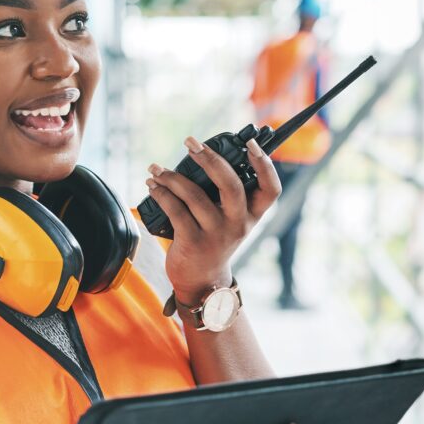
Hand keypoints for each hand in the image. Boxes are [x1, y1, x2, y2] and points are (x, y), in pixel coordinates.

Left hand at [145, 137, 281, 302]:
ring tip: (156, 169)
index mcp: (251, 215)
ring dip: (172, 177)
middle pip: (231, 185)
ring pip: (195, 195)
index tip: (251, 145)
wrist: (200, 281)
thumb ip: (222, 193)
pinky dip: (161, 194)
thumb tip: (198, 157)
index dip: (265, 165)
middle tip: (191, 143)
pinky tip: (153, 187)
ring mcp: (216, 235)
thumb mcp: (228, 220)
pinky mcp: (193, 242)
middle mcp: (238, 224)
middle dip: (210, 159)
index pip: (271, 189)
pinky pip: (175, 211)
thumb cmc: (212, 240)